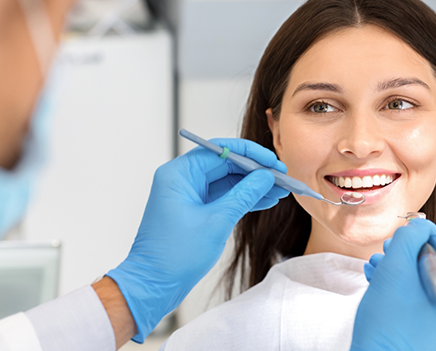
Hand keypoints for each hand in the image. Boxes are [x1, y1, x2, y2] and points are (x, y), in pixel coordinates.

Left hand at [107, 138, 288, 342]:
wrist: (153, 285)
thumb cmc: (174, 256)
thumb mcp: (217, 221)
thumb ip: (243, 195)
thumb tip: (265, 178)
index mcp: (179, 174)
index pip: (220, 150)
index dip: (250, 154)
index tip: (272, 161)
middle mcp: (182, 179)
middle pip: (225, 164)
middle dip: (255, 171)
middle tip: (281, 176)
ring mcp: (188, 194)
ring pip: (226, 181)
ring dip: (252, 186)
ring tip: (279, 190)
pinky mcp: (194, 209)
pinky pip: (222, 196)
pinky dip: (242, 199)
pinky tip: (265, 200)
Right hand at [350, 219, 435, 350]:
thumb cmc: (387, 328)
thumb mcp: (396, 272)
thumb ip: (408, 240)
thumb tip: (417, 228)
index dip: (429, 234)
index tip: (411, 226)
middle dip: (409, 254)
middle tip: (390, 248)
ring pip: (427, 289)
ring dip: (400, 272)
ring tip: (378, 267)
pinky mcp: (431, 341)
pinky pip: (421, 306)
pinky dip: (401, 291)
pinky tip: (379, 283)